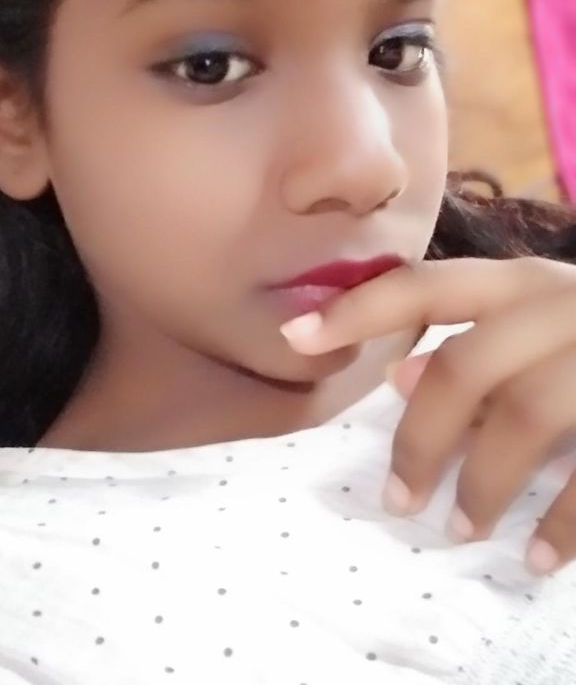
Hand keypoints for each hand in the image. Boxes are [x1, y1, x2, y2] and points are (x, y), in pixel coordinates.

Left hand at [280, 257, 575, 575]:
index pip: (426, 287)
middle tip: (398, 499)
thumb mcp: (537, 323)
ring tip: (461, 531)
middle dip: (421, 438)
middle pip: (467, 366)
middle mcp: (562, 303)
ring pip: (526, 417)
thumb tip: (399, 374)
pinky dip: (564, 524)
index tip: (293, 336)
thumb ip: (471, 342)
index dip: (357, 309)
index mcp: (524, 281)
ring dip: (483, 484)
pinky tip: (537, 560)